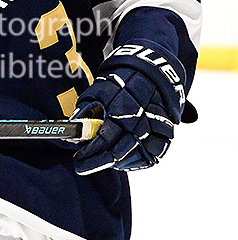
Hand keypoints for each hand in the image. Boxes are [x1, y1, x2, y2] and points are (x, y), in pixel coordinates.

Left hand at [72, 40, 186, 174]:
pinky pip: (151, 157)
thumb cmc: (119, 82)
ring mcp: (155, 129)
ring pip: (135, 157)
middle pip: (118, 152)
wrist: (150, 72)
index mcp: (121, 108)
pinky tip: (122, 161)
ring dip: (116, 163)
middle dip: (97, 162)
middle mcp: (140, 120)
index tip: (77, 160)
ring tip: (101, 162)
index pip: (104, 139)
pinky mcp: (166, 135)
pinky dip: (135, 162)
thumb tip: (73, 130)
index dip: (89, 152)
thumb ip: (86, 109)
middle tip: (82, 167)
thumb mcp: (98, 90)